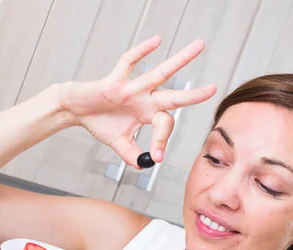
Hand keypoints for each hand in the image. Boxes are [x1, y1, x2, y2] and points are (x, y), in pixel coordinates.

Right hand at [60, 35, 216, 166]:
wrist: (77, 109)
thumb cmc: (100, 123)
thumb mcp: (118, 143)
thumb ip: (131, 154)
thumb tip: (144, 165)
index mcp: (148, 114)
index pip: (164, 125)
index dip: (161, 141)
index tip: (156, 157)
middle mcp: (145, 99)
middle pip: (174, 95)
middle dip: (194, 94)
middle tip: (214, 88)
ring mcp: (132, 88)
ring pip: (160, 73)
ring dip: (181, 60)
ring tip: (199, 46)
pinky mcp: (116, 80)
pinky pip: (130, 62)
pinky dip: (142, 51)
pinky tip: (158, 40)